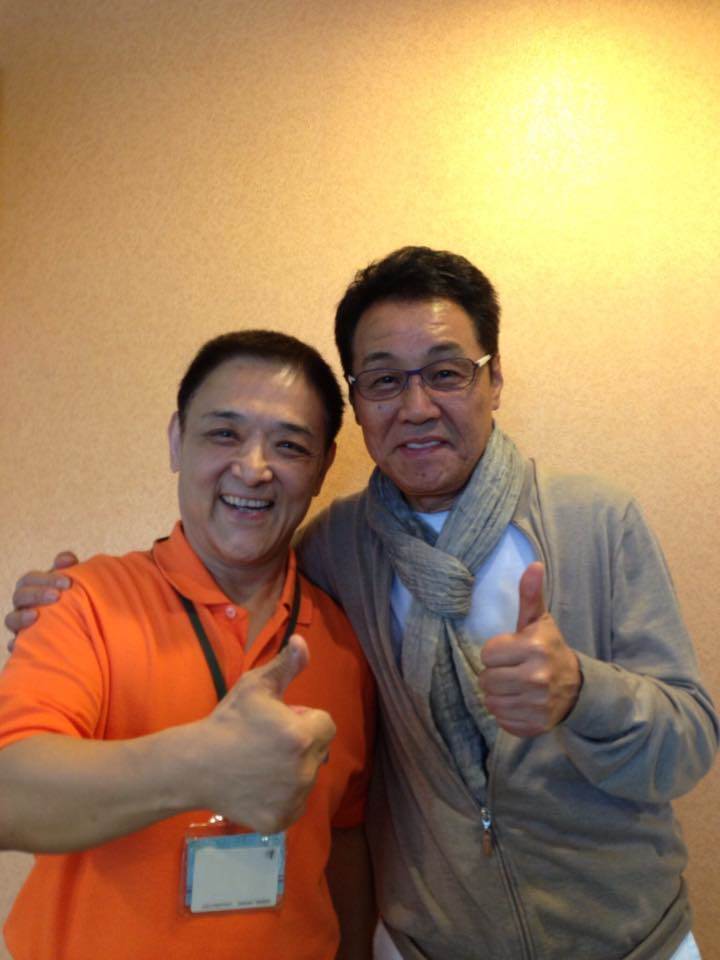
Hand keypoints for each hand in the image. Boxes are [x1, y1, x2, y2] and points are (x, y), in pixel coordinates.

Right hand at [5, 552, 77, 645]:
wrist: (85, 627)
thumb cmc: (73, 600)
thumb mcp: (72, 584)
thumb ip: (69, 568)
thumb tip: (66, 559)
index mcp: (32, 588)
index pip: (30, 579)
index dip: (45, 578)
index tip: (68, 582)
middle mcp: (23, 605)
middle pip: (19, 596)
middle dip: (36, 594)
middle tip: (57, 596)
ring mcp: (20, 625)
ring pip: (11, 619)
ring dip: (21, 616)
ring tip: (36, 616)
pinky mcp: (23, 645)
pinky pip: (14, 646)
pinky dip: (14, 644)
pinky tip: (18, 643)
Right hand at [185, 634, 335, 832]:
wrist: (194, 765)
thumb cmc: (227, 722)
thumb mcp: (255, 686)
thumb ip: (286, 665)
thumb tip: (303, 641)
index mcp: (302, 736)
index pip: (325, 724)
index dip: (303, 718)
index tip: (279, 720)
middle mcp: (305, 771)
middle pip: (319, 751)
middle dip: (301, 743)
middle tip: (267, 741)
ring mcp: (293, 799)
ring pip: (308, 777)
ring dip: (294, 769)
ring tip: (261, 763)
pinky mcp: (280, 820)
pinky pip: (295, 803)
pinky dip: (283, 796)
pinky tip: (258, 785)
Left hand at [478, 562, 580, 736]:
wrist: (576, 687)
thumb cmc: (549, 649)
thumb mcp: (539, 621)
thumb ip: (530, 595)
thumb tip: (533, 565)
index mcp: (534, 648)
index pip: (488, 654)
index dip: (497, 652)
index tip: (513, 652)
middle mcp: (536, 678)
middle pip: (486, 679)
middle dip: (495, 674)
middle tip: (513, 670)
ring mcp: (537, 705)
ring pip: (491, 701)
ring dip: (498, 695)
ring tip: (515, 686)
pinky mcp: (535, 725)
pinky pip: (502, 721)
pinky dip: (507, 713)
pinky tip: (521, 702)